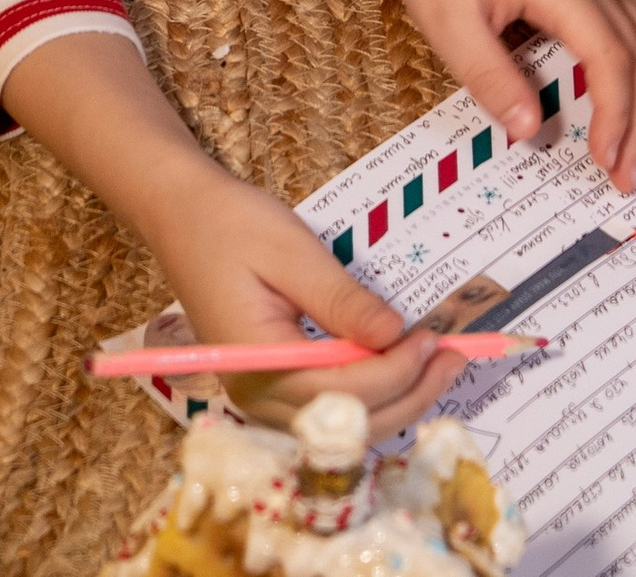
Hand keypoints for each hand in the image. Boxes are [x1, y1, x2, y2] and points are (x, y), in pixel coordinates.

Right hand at [0, 30, 460, 435]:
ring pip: (343, 421)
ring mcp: (262, 395)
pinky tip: (400, 366)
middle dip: (409, 394)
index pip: (341, 393)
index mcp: (257, 364)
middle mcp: (257, 395)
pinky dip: (372, 393)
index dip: (396, 372)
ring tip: (440, 363)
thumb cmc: (230, 223)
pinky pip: (330, 405)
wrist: (180, 214)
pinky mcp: (271, 383)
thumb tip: (395, 336)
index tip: (433, 339)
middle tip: (454, 356)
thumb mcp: (291, 250)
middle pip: (347, 421)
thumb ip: (341, 299)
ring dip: (396, 398)